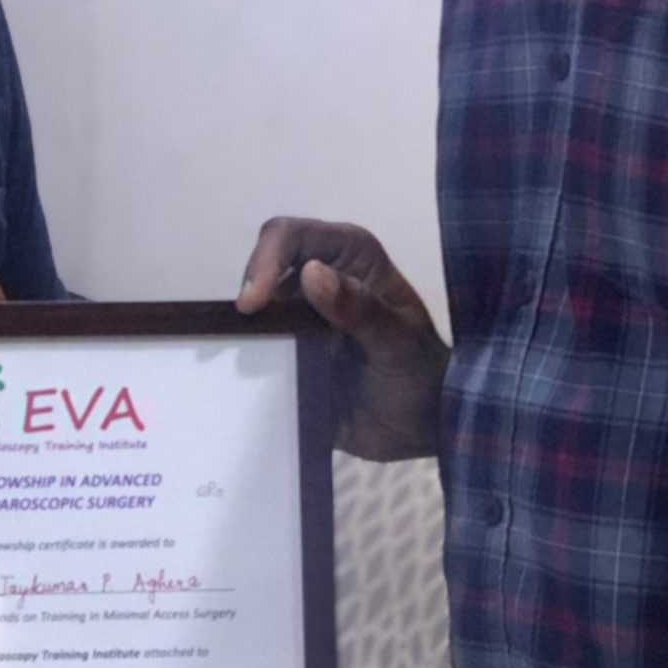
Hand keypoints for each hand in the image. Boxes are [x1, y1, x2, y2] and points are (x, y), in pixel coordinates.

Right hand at [236, 217, 447, 458]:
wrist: (419, 430)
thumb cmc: (420, 377)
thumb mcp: (399, 345)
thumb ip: (362, 310)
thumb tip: (310, 273)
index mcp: (352, 258)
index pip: (293, 237)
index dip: (265, 260)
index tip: (253, 304)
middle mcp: (321, 278)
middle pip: (265, 266)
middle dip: (252, 295)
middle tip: (247, 333)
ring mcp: (301, 315)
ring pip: (255, 308)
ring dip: (246, 329)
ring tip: (247, 356)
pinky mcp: (288, 350)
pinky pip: (256, 345)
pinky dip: (248, 356)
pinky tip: (249, 376)